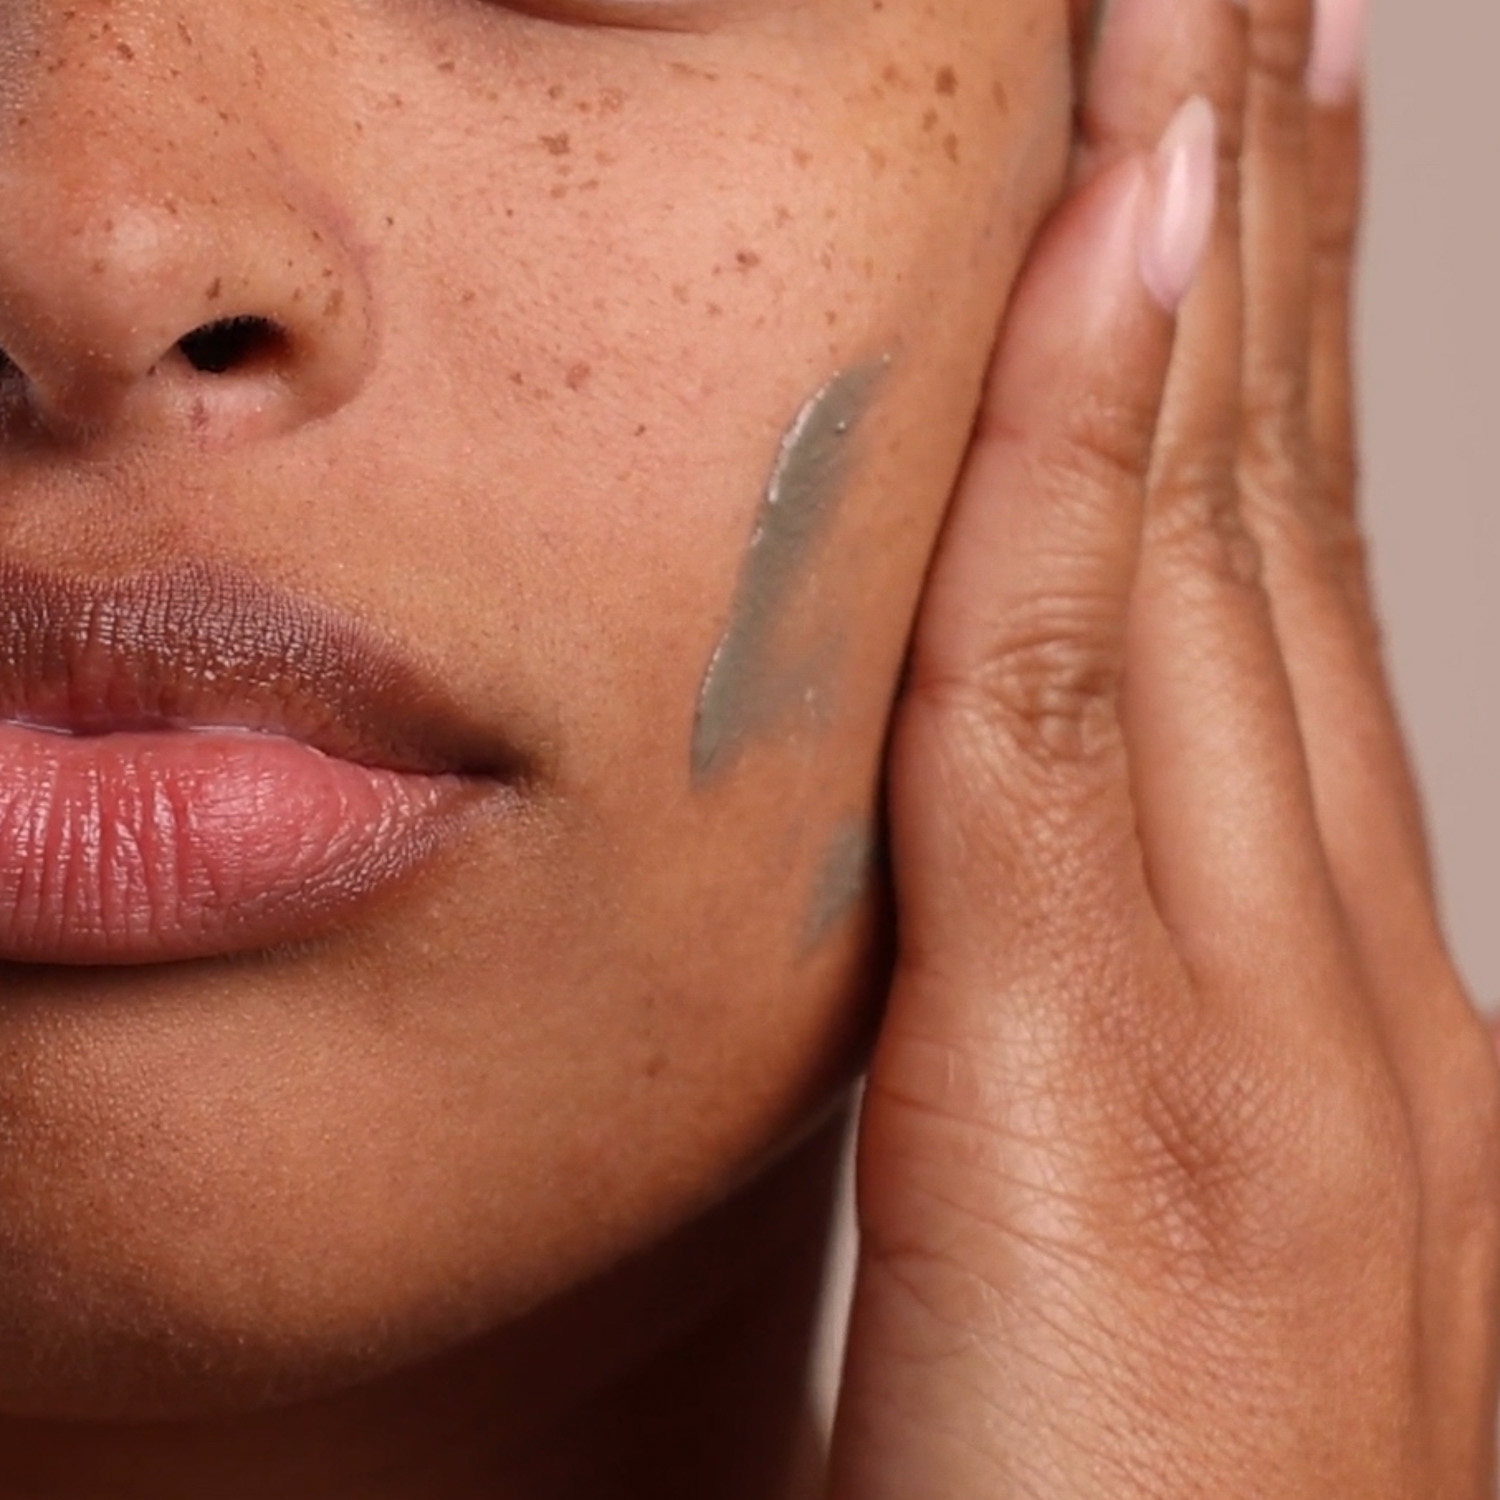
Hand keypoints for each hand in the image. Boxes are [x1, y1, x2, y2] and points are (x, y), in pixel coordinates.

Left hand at [828, 0, 1499, 1493]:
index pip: (1279, 585)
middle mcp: (1333, 963)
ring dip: (1198, 262)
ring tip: (1195, 23)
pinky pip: (1067, 689)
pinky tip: (1124, 233)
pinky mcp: (1119, 1086)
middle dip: (1255, 230)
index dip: (1272, 339)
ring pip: (1210, 544)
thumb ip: (1115, 1011)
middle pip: (1269, 515)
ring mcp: (1263, 1015)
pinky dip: (1094, 451)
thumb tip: (1065, 838)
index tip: (1248, 135)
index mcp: (1326, 997)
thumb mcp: (1138, 1218)